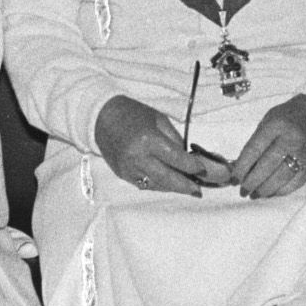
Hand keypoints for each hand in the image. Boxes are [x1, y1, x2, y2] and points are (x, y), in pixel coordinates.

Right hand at [95, 94, 231, 196]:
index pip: (177, 159)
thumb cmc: (132, 114)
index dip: (193, 167)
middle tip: (199, 190)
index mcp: (148, 139)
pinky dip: (158, 184)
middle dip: (186, 186)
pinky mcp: (122, 174)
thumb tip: (188, 158)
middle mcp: (137, 157)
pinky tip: (168, 182)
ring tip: (187, 187)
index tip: (204, 171)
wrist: (100, 117)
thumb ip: (174, 140)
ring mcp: (128, 168)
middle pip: (168, 179)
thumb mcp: (159, 119)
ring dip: (173, 187)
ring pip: (157, 185)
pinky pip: (145, 184)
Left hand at [232, 93, 305, 198]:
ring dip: (264, 190)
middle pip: (267, 166)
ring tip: (254, 194)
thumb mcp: (268, 121)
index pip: (254, 150)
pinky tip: (270, 192)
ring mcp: (303, 154)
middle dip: (251, 182)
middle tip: (242, 190)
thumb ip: (255, 143)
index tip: (233, 179)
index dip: (241, 168)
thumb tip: (240, 169)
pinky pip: (293, 184)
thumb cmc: (287, 118)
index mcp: (276, 125)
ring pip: (280, 178)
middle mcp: (291, 140)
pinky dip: (279, 191)